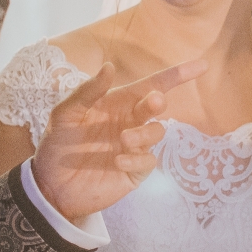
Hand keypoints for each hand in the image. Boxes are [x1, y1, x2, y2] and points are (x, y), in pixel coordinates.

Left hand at [32, 59, 205, 221]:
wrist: (50, 185)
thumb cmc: (58, 144)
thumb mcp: (65, 113)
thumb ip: (87, 91)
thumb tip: (110, 67)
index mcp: (117, 103)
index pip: (151, 84)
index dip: (177, 75)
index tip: (201, 66)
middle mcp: (130, 121)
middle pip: (157, 106)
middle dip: (157, 102)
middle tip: (152, 102)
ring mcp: (134, 146)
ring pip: (157, 132)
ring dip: (144, 133)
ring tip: (123, 139)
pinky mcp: (135, 171)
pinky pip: (149, 160)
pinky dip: (137, 158)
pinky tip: (118, 160)